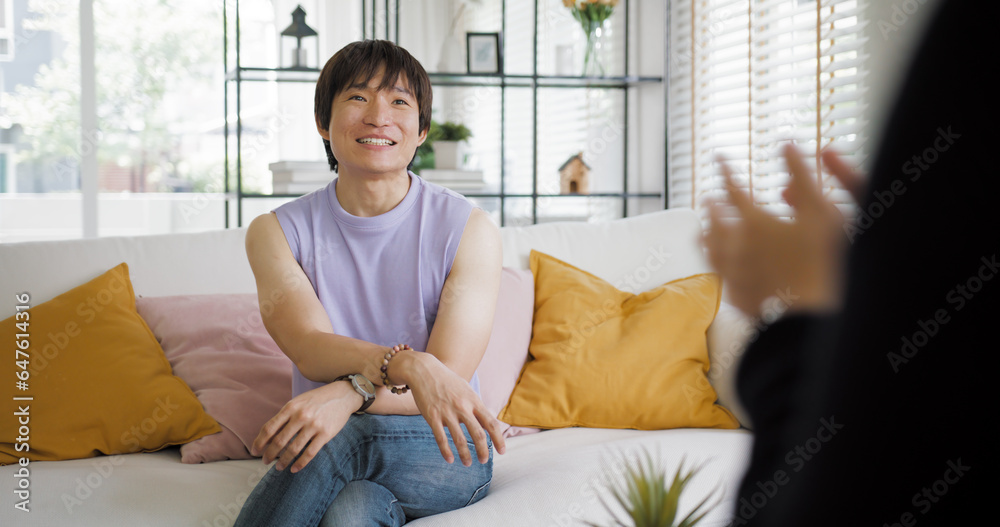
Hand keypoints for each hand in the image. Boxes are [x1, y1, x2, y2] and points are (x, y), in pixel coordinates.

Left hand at [251, 380, 359, 472]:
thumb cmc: (316, 400)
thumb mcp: (298, 402)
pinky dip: (300, 463)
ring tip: (279, 467)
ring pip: (293, 449)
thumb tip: (268, 436)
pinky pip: (310, 453)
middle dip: (270, 454)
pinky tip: (294, 469)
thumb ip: (284, 416)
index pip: (270, 427)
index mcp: (291, 407)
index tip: (255, 451)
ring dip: (283, 461)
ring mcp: (314, 425)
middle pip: (280, 441)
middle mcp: (301, 416)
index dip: (260, 441)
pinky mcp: (325, 434)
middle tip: (265, 461)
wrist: (342, 395)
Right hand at [395, 349, 505, 465]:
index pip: (491, 423)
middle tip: (484, 461)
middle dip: (483, 451)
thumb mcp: (467, 390)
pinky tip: (450, 460)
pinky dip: (446, 451)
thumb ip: (477, 407)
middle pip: (478, 434)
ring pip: (459, 439)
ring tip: (468, 464)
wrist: (424, 370)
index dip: (498, 439)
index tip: (502, 452)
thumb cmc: (448, 382)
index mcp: (474, 401)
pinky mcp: (432, 416)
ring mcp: (447, 412)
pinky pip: (441, 437)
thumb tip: (488, 424)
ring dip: (465, 455)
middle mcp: (463, 407)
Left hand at [702, 144, 862, 316]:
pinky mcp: (738, 296)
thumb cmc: (823, 260)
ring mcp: (734, 273)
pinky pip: (719, 275)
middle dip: (712, 205)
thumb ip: (802, 176)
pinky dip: (716, 264)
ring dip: (706, 235)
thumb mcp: (821, 211)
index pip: (732, 188)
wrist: (813, 313)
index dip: (725, 170)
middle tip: (708, 197)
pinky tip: (719, 266)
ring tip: (702, 231)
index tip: (718, 158)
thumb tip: (786, 144)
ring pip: (710, 250)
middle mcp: (736, 246)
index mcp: (754, 222)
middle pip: (715, 220)